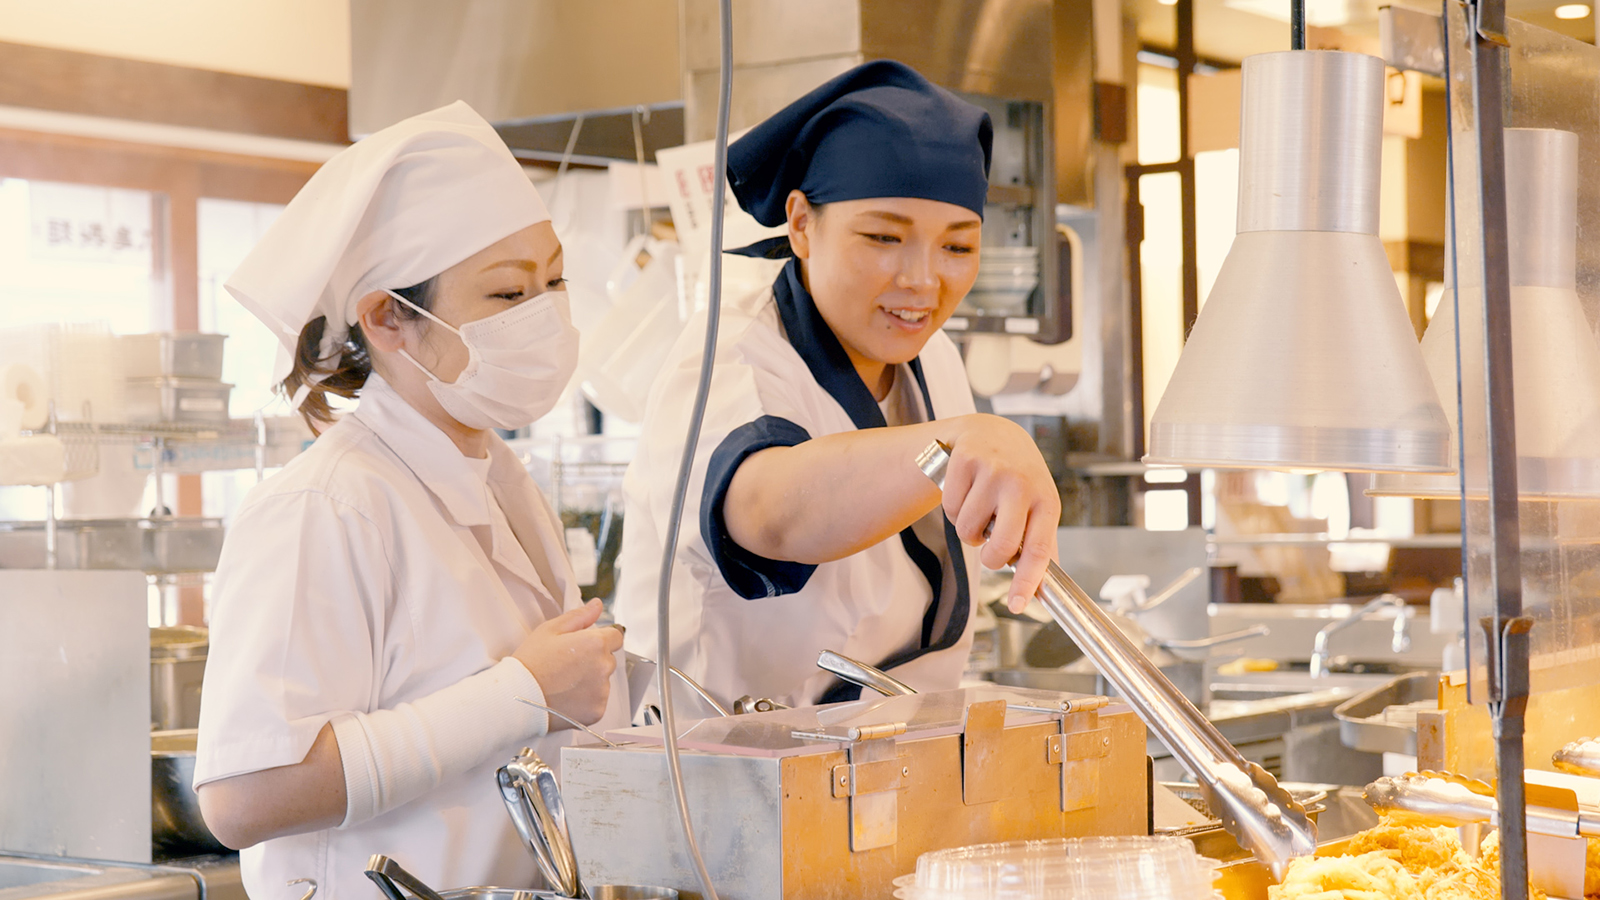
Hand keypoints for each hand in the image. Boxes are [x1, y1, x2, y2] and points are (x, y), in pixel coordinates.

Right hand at [511, 598, 621, 728]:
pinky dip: (586, 701)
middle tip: (567, 666)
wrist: (516, 697)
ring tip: (564, 683)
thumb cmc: (530, 662)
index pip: (616, 636)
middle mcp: (603, 667)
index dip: (600, 639)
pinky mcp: (597, 711)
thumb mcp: (550, 630)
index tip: (584, 647)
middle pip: (608, 659)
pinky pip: (598, 702)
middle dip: (593, 660)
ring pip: (603, 682)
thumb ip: (579, 616)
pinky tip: (567, 698)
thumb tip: (598, 605)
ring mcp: (601, 691)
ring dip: (591, 681)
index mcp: (595, 643)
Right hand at [941, 415, 1060, 612]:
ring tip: (979, 509)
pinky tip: (965, 493)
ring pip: (967, 530)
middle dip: (988, 558)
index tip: (1018, 605)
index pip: (1038, 550)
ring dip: (968, 530)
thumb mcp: (1038, 505)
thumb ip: (1041, 546)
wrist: (994, 433)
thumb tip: (1042, 592)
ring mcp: (993, 471)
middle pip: (1000, 546)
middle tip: (988, 548)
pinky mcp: (965, 460)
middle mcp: (1022, 484)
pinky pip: (950, 508)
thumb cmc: (1018, 478)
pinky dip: (953, 510)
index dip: (1027, 581)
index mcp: (1046, 500)